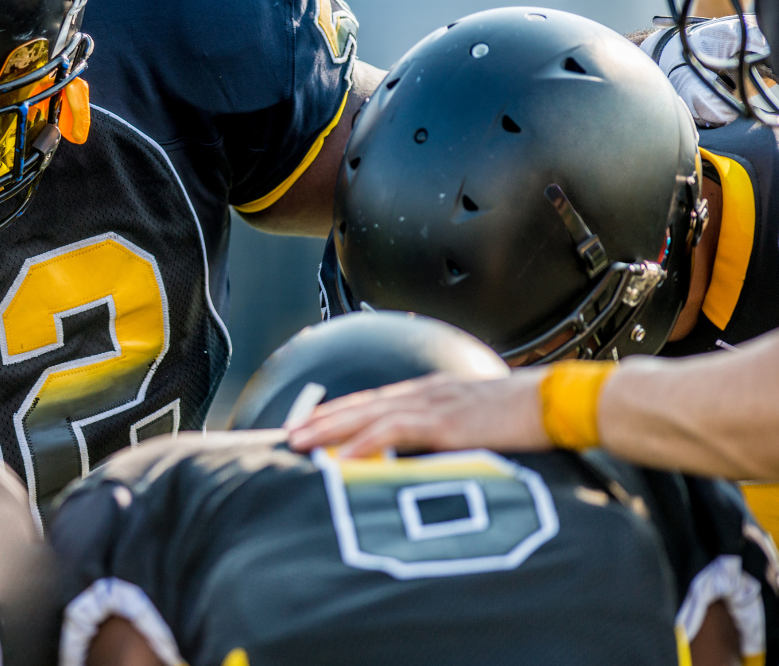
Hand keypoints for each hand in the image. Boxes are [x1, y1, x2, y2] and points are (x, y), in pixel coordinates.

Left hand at [287, 369, 549, 456]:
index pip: (374, 400)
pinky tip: (346, 457)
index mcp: (432, 392)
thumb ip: (452, 430)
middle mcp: (426, 393)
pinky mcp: (447, 421)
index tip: (312, 423)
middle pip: (360, 404)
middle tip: (289, 434)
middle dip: (321, 419)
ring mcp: (434, 404)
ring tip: (302, 444)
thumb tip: (434, 453)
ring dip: (331, 430)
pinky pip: (397, 431)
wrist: (561, 403)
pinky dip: (367, 443)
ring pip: (368, 414)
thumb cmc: (529, 416)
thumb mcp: (479, 421)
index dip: (340, 411)